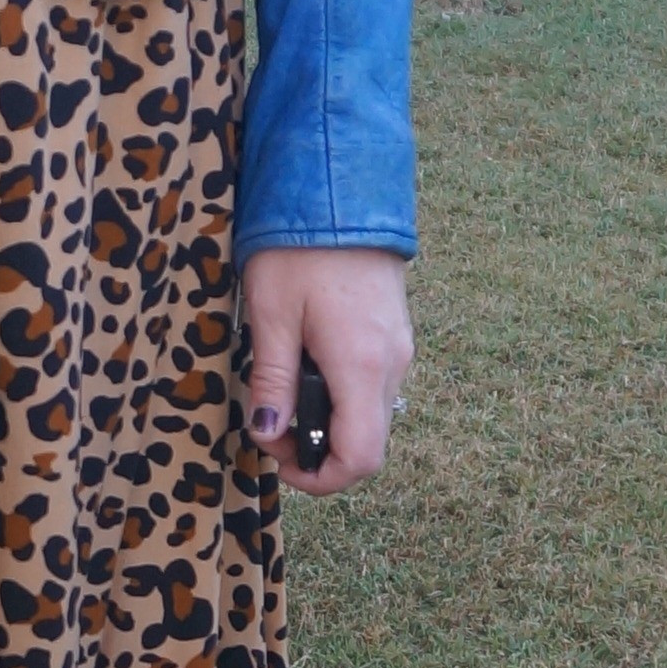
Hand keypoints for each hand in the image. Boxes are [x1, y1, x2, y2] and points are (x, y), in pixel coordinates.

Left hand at [241, 246, 412, 496]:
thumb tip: (267, 434)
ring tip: (281, 387)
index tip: (276, 456)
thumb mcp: (271, 316)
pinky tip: (305, 365)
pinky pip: (371, 384)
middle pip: (366, 441)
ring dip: (327, 420)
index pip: (360, 458)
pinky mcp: (394, 333)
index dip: (318, 477)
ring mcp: (399, 348)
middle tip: (268, 421)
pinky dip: (340, 394)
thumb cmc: (298, 248)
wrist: (341, 190)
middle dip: (315, 449)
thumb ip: (272, 381)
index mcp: (361, 365)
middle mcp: (391, 364)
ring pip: (369, 414)